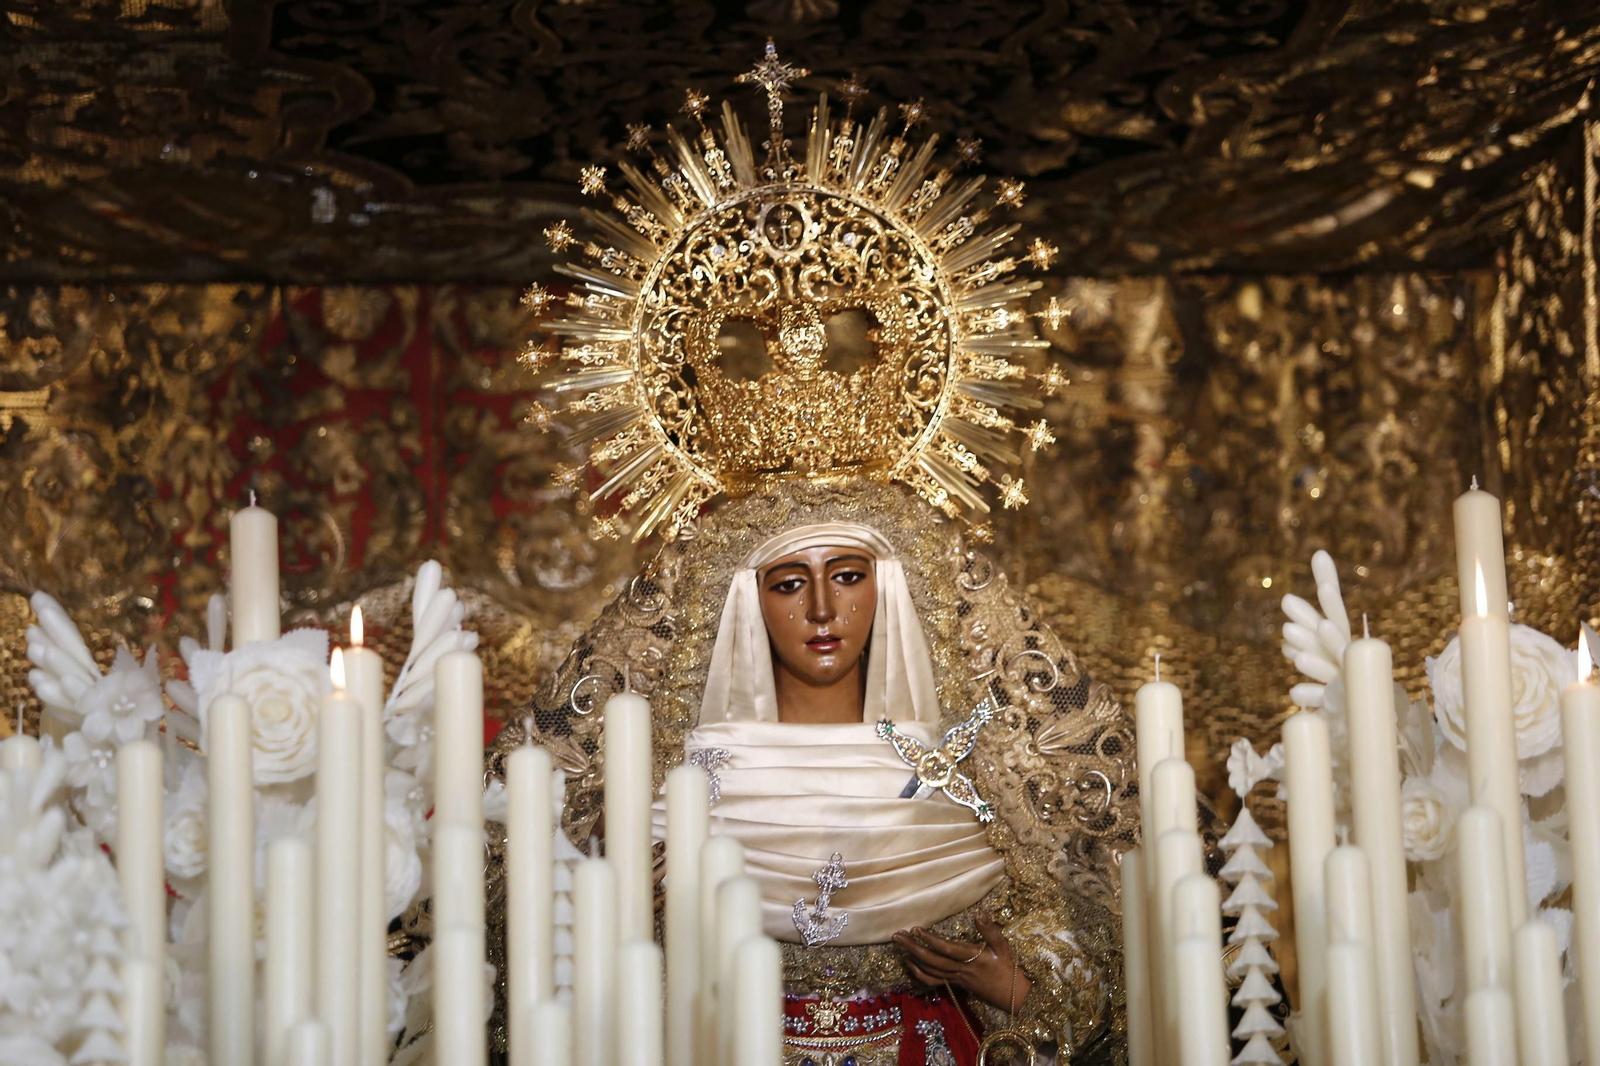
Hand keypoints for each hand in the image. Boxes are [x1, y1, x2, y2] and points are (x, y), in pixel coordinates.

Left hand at [892, 917, 1031, 1013]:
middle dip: (913, 947)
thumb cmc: (1006, 967)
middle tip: (897, 936)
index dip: (930, 940)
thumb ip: (989, 930)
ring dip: (912, 957)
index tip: (915, 929)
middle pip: (931, 960)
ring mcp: (955, 978)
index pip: (946, 949)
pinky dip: (918, 973)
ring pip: (929, 970)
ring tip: (900, 944)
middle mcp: (960, 969)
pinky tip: (909, 963)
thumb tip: (979, 912)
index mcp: (971, 958)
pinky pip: (932, 981)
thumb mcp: (1002, 946)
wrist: (1010, 994)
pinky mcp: (953, 984)